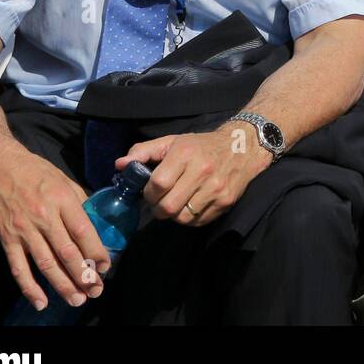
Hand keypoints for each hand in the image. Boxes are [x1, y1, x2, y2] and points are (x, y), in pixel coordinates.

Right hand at [0, 145, 110, 310]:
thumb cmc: (35, 171)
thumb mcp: (64, 179)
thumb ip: (80, 201)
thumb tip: (96, 222)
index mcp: (62, 199)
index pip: (84, 231)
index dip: (96, 252)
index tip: (105, 267)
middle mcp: (44, 216)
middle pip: (67, 252)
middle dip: (83, 275)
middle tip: (96, 291)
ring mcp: (23, 229)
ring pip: (46, 264)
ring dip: (62, 285)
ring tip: (77, 300)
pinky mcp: (6, 238)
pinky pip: (18, 267)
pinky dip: (29, 287)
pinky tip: (41, 302)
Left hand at [118, 127, 268, 228]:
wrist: (243, 147)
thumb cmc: (202, 145)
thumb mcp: (173, 142)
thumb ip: (144, 151)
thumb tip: (120, 165)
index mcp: (186, 153)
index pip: (158, 184)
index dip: (149, 193)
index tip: (150, 191)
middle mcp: (203, 171)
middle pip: (168, 206)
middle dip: (158, 208)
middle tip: (161, 201)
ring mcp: (216, 188)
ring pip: (182, 218)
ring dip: (175, 214)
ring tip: (177, 203)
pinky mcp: (226, 202)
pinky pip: (199, 221)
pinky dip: (190, 217)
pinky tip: (192, 204)